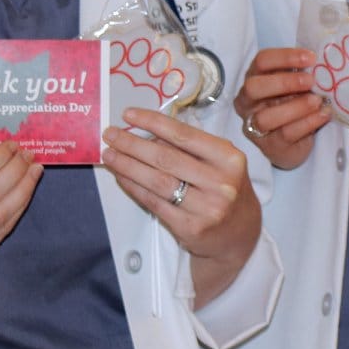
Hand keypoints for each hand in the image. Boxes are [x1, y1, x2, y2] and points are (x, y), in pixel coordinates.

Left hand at [103, 109, 260, 304]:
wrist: (239, 233)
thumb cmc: (225, 189)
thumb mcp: (219, 162)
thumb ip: (189, 147)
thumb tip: (147, 134)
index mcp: (229, 158)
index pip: (184, 135)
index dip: (153, 122)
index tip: (128, 114)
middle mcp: (220, 182)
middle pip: (166, 158)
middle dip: (132, 144)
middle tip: (109, 135)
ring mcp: (206, 208)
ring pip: (156, 181)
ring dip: (127, 166)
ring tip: (109, 155)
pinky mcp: (190, 228)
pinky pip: (154, 202)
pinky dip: (134, 187)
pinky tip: (122, 176)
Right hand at [235, 46, 328, 169]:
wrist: (295, 141)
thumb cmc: (293, 103)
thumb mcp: (294, 85)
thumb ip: (300, 72)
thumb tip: (320, 62)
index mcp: (254, 79)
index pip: (261, 61)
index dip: (285, 57)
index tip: (311, 58)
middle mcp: (247, 103)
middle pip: (253, 87)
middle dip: (283, 82)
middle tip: (310, 81)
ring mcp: (255, 127)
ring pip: (266, 117)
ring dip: (296, 107)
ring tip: (317, 101)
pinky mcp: (270, 146)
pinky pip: (286, 133)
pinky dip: (308, 122)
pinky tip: (323, 114)